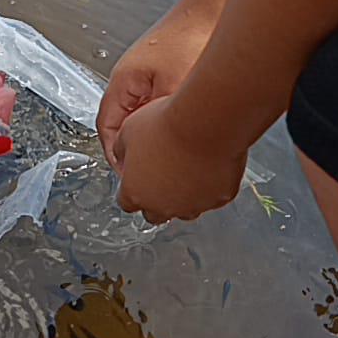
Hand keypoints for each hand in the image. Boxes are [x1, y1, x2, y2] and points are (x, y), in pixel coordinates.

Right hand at [97, 5, 214, 166]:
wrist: (213, 7)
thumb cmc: (193, 36)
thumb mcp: (176, 89)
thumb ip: (164, 121)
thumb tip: (162, 147)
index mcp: (123, 82)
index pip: (107, 128)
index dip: (116, 156)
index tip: (130, 176)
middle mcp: (131, 78)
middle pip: (122, 124)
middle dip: (134, 151)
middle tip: (150, 173)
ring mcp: (149, 75)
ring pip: (142, 116)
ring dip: (152, 136)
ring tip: (168, 158)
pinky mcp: (167, 72)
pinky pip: (159, 106)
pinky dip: (167, 122)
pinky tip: (186, 131)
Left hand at [112, 96, 246, 223]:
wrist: (203, 124)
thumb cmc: (167, 126)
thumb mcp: (127, 131)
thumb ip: (121, 150)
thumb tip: (121, 153)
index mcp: (135, 192)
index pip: (127, 202)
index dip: (132, 189)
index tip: (138, 178)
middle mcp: (162, 205)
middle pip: (154, 213)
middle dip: (156, 198)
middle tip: (163, 173)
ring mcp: (191, 205)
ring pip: (185, 208)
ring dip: (183, 194)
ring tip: (187, 167)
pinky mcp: (217, 199)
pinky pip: (211, 197)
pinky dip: (209, 185)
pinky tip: (207, 165)